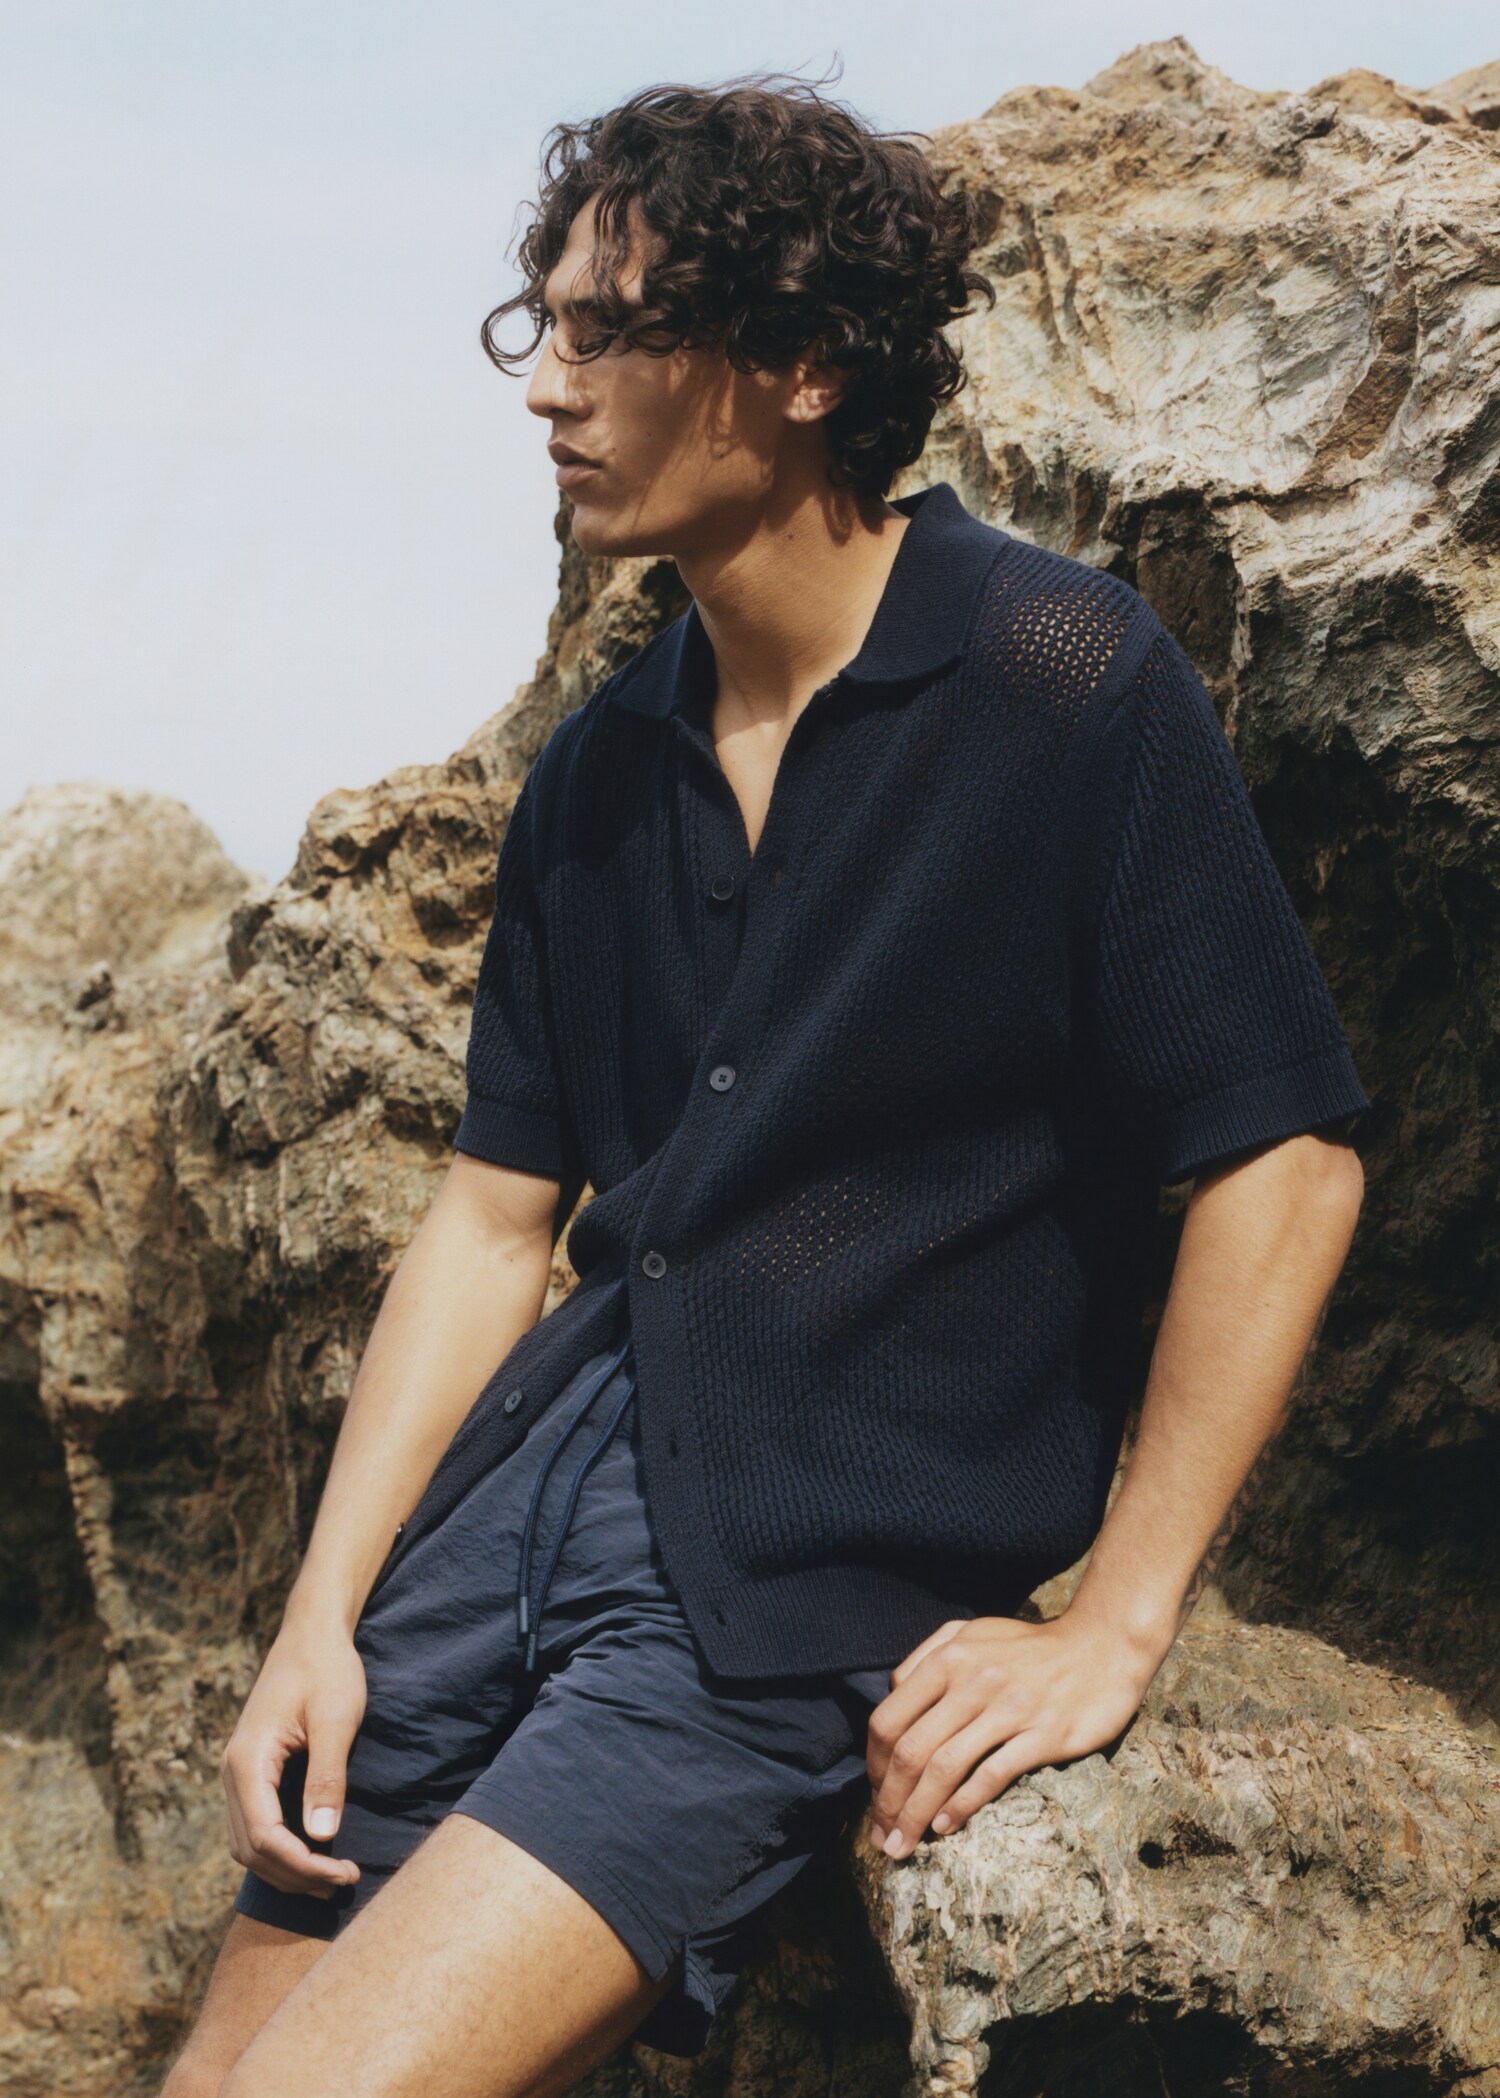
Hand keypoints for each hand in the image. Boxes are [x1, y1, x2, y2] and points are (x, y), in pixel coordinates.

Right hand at [219, 1620, 367, 1897]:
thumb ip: (326, 1777)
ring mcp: (238, 1773)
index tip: (344, 1874)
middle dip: (295, 1875)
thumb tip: (321, 1837)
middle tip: (344, 1883)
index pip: (264, 1836)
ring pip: (248, 1844)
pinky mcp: (252, 1772)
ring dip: (286, 1869)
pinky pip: (256, 1826)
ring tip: (331, 1881)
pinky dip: (280, 1850)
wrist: (312, 1633)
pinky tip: (314, 1855)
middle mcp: (233, 1772)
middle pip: (251, 1849)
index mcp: (248, 1760)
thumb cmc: (327, 1669)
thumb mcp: (335, 1719)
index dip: (302, 1865)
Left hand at [865, 1608, 1162, 1858]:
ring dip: (916, 1814)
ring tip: (902, 1845)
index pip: (889, 1719)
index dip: (875, 1766)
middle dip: (888, 1801)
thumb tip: (893, 1695)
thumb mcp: (972, 1634)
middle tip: (880, 1838)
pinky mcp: (1041, 1735)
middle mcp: (972, 1681)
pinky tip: (946, 1827)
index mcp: (948, 1658)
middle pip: (911, 1750)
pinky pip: (990, 1775)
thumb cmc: (1029, 1648)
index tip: (876, 1796)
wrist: (1100, 1648)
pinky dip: (962, 1805)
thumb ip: (929, 1657)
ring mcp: (1007, 1708)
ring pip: (944, 1768)